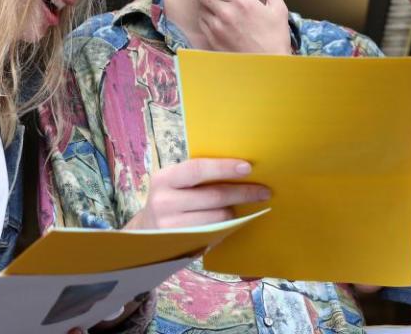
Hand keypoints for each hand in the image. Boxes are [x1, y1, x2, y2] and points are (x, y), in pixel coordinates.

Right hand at [126, 158, 270, 229]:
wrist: (146, 234)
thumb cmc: (170, 200)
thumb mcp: (174, 184)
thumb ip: (197, 177)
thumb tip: (240, 169)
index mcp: (164, 179)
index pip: (198, 168)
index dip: (224, 167)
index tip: (248, 167)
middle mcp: (164, 202)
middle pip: (215, 196)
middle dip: (243, 193)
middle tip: (264, 191)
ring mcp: (172, 226)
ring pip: (219, 217)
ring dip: (234, 211)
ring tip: (238, 207)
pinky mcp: (183, 244)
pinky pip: (216, 233)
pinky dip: (227, 226)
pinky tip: (230, 221)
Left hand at [170, 0, 290, 53]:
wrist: (268, 68)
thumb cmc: (275, 38)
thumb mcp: (277, 9)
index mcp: (241, 2)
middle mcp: (225, 14)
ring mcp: (217, 28)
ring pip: (201, 8)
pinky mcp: (213, 40)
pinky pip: (204, 22)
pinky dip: (205, 15)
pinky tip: (212, 13)